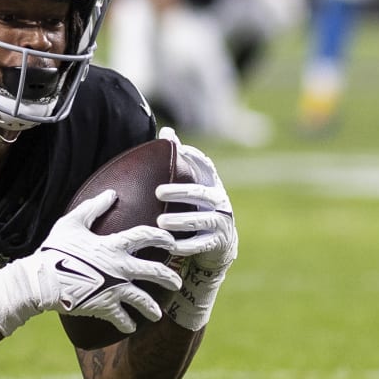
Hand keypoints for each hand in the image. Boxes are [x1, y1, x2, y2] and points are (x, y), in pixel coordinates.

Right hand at [0, 189, 179, 337]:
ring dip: (152, 308)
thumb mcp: (71, 223)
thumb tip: (111, 193)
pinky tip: (130, 328)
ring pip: (143, 300)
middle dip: (169, 277)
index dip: (162, 237)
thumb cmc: (55, 250)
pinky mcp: (104, 306)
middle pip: (154, 271)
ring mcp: (114, 289)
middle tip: (176, 282)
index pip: (146, 236)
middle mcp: (120, 267)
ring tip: (157, 315)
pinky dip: (127, 324)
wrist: (42, 281)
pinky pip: (121, 318)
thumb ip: (92, 208)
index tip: (172, 242)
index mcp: (113, 245)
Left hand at [154, 128, 236, 329]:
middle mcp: (219, 202)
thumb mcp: (191, 188)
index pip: (207, 167)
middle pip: (200, 194)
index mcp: (212, 186)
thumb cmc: (197, 211)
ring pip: (201, 220)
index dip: (196, 158)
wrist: (218, 247)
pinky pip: (201, 244)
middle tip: (158, 191)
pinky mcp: (218, 243)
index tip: (180, 150)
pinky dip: (186, 245)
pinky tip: (170, 245)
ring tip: (161, 222)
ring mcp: (221, 223)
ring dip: (180, 221)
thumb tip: (167, 131)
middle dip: (180, 192)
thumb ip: (180, 162)